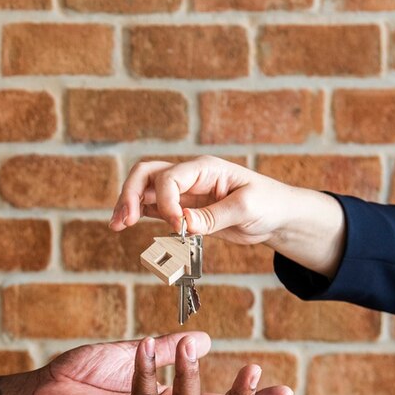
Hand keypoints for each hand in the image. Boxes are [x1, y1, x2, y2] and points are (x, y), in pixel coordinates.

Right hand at [111, 155, 347, 276]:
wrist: (278, 216)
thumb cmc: (269, 204)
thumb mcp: (247, 208)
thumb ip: (213, 216)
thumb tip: (183, 225)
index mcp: (205, 168)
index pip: (169, 177)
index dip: (166, 202)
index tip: (177, 226)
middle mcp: (190, 176)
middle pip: (147, 174)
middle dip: (130, 194)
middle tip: (123, 220)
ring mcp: (184, 193)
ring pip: (145, 190)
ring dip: (127, 204)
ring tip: (116, 225)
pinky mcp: (183, 209)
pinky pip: (153, 208)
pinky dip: (138, 215)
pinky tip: (126, 226)